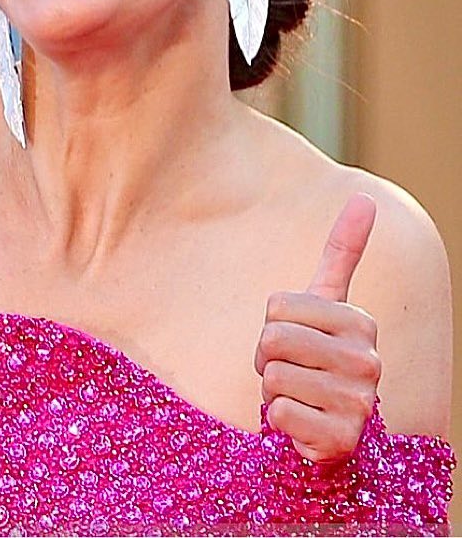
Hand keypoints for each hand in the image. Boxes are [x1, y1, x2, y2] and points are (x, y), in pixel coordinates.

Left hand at [254, 192, 381, 461]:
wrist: (330, 425)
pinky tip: (301, 423)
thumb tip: (364, 196)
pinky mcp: (341, 439)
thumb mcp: (327, 302)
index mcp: (360, 321)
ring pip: (272, 376)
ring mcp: (359, 402)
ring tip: (298, 395)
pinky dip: (278, 419)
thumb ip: (344, 250)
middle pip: (272, 339)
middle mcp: (368, 361)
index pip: (277, 305)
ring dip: (271, 389)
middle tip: (291, 370)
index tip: (297, 338)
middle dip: (267, 357)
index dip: (272, 322)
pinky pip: (278, 412)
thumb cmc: (318, 355)